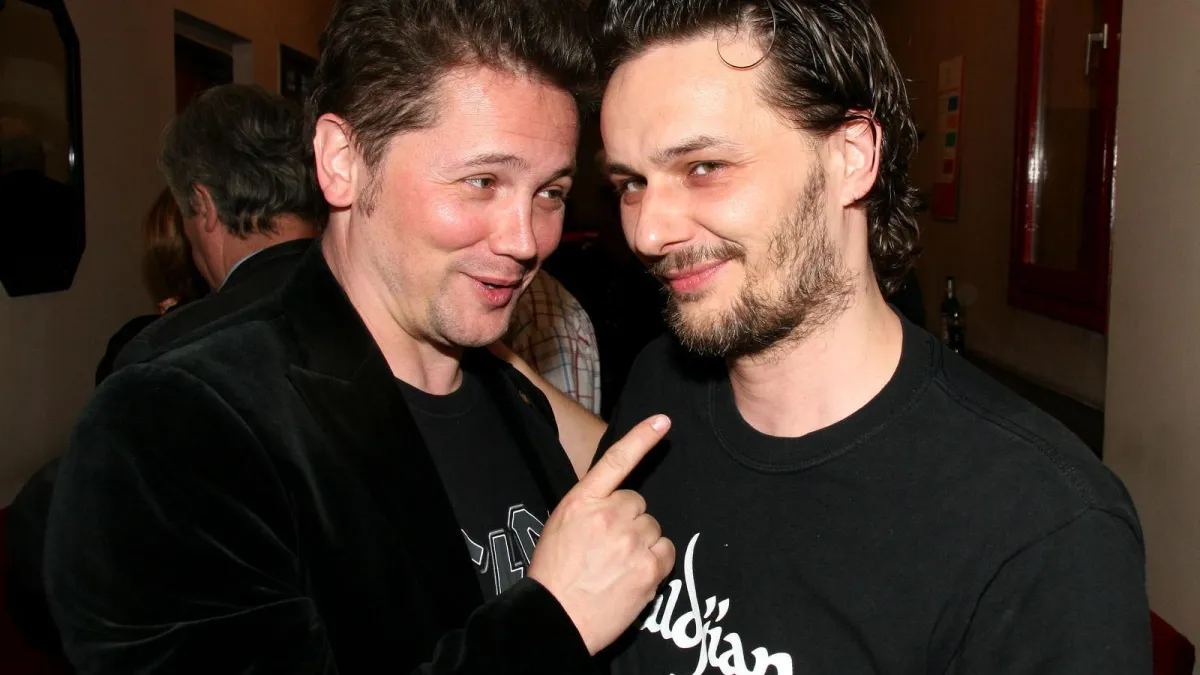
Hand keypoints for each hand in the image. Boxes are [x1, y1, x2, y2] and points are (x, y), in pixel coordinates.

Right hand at [528, 415, 674, 653]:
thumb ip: (590, 508)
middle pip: (639, 505)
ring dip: (642, 544)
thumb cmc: (555, 575)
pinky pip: (666, 552)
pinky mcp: (648, 567)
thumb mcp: (561, 526)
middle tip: (608, 548)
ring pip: (653, 529)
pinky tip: (632, 576)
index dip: (641, 437)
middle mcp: (608, 515)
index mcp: (581, 501)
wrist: (554, 619)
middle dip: (630, 523)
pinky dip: (655, 563)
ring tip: (617, 566)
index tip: (662, 421)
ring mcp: (630, 541)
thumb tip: (617, 503)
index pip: (615, 461)